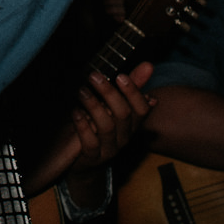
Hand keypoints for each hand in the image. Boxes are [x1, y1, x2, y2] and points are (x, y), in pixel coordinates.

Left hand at [31, 61, 153, 190]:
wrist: (83, 159)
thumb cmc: (99, 124)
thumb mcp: (113, 104)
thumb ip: (131, 85)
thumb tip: (148, 65)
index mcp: (132, 122)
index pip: (142, 109)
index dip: (133, 92)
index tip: (120, 76)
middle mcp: (124, 136)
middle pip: (123, 115)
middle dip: (109, 93)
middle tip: (94, 76)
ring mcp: (110, 148)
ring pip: (107, 127)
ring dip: (93, 106)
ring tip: (81, 91)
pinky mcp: (93, 157)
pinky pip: (91, 143)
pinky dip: (82, 126)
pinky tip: (75, 112)